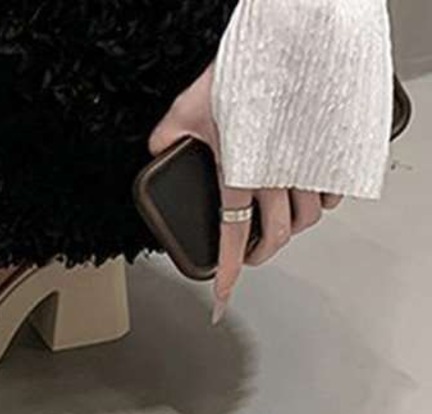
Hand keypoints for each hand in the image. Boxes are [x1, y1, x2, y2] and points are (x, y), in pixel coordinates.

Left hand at [150, 63, 341, 321]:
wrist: (283, 39)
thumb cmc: (240, 69)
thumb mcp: (186, 107)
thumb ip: (168, 136)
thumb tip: (158, 151)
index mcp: (239, 173)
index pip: (232, 237)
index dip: (228, 273)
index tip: (223, 297)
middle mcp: (277, 173)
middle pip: (277, 235)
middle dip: (262, 253)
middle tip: (251, 255)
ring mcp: (307, 160)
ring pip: (308, 215)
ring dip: (292, 226)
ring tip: (279, 225)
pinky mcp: (330, 145)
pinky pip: (333, 187)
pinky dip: (323, 197)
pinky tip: (310, 194)